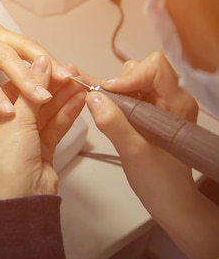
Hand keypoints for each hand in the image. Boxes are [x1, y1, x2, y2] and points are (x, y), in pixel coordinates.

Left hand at [0, 0, 70, 118]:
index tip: (7, 111)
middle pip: (10, 60)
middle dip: (28, 80)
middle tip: (44, 99)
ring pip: (27, 48)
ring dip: (48, 64)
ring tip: (66, 80)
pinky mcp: (7, 32)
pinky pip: (29, 45)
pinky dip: (47, 56)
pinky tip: (61, 69)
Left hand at [0, 56, 84, 200]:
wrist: (21, 200)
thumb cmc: (7, 164)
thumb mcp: (17, 120)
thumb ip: (31, 90)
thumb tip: (39, 64)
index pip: (10, 90)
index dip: (32, 76)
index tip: (50, 64)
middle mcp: (4, 128)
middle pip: (30, 100)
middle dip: (51, 86)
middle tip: (70, 72)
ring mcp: (23, 140)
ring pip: (45, 113)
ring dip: (62, 98)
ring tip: (79, 83)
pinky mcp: (41, 149)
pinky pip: (54, 126)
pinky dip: (66, 114)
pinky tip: (79, 101)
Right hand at [83, 52, 218, 257]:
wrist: (170, 200)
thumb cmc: (158, 179)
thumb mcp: (132, 151)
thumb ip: (112, 122)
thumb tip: (91, 96)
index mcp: (176, 103)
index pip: (154, 67)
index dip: (128, 76)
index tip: (108, 94)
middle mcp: (172, 98)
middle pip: (141, 70)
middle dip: (118, 83)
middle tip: (103, 103)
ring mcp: (162, 105)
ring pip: (133, 81)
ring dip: (115, 91)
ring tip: (102, 108)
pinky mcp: (152, 114)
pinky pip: (131, 95)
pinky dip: (114, 98)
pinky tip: (95, 100)